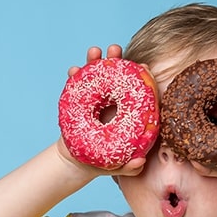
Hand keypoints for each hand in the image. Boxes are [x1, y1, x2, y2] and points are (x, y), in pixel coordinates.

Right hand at [59, 44, 145, 177]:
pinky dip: (75, 75)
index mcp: (128, 113)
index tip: (143, 67)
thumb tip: (139, 163)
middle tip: (114, 50)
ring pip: (97, 76)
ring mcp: (96, 99)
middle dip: (117, 61)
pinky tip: (73, 70)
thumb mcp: (116, 165)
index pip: (138, 92)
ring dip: (95, 61)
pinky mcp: (80, 100)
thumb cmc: (102, 162)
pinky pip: (78, 85)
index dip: (141, 78)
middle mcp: (113, 101)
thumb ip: (128, 167)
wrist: (76, 162)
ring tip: (94, 52)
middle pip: (117, 76)